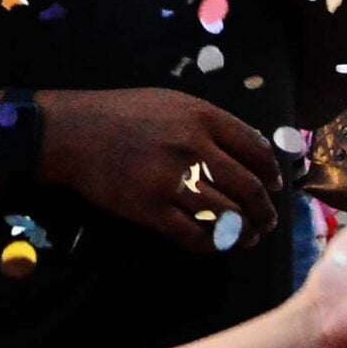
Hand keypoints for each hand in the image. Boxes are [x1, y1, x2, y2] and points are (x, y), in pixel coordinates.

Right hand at [40, 87, 285, 249]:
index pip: (255, 150)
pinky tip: (218, 244)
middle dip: (265, 209)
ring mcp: (171, 181)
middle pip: (247, 187)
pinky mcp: (149, 209)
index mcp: (202, 118)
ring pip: (226, 215)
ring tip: (249, 237)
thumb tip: (250, 149)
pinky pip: (192, 234)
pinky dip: (212, 244)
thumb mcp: (173, 103)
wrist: (72, 134)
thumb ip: (211, 122)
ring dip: (244, 231)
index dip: (272, 173)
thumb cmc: (122, 115)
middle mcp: (193, 148)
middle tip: (268, 220)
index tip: (274, 186)